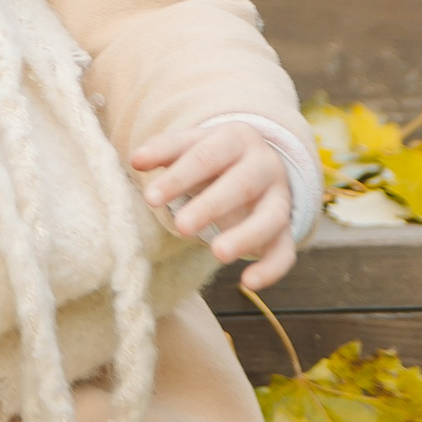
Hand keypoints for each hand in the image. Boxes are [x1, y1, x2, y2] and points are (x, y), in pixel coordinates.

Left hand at [129, 121, 297, 292]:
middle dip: (211, 206)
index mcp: (236, 138)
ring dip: (245, 236)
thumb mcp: (190, 146)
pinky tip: (248, 283)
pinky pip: (285, 250)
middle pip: (241, 184)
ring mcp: (279, 199)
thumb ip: (164, 150)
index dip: (179, 177)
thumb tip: (136, 159)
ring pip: (270, 217)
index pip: (207, 156)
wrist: (256, 163)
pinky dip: (271, 269)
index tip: (151, 198)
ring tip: (217, 253)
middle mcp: (264, 166)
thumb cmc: (212, 157)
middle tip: (181, 226)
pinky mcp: (285, 229)